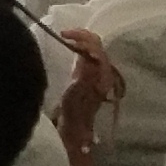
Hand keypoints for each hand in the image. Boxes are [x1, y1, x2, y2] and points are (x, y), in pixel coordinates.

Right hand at [53, 29, 122, 150]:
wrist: (75, 131)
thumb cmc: (72, 114)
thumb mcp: (74, 96)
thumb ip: (83, 76)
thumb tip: (90, 55)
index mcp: (100, 74)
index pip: (96, 46)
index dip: (81, 36)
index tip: (63, 35)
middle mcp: (103, 72)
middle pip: (97, 44)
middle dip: (81, 35)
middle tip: (63, 34)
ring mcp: (98, 74)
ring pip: (94, 48)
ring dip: (81, 40)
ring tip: (65, 38)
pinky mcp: (91, 77)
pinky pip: (89, 55)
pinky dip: (79, 47)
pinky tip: (69, 48)